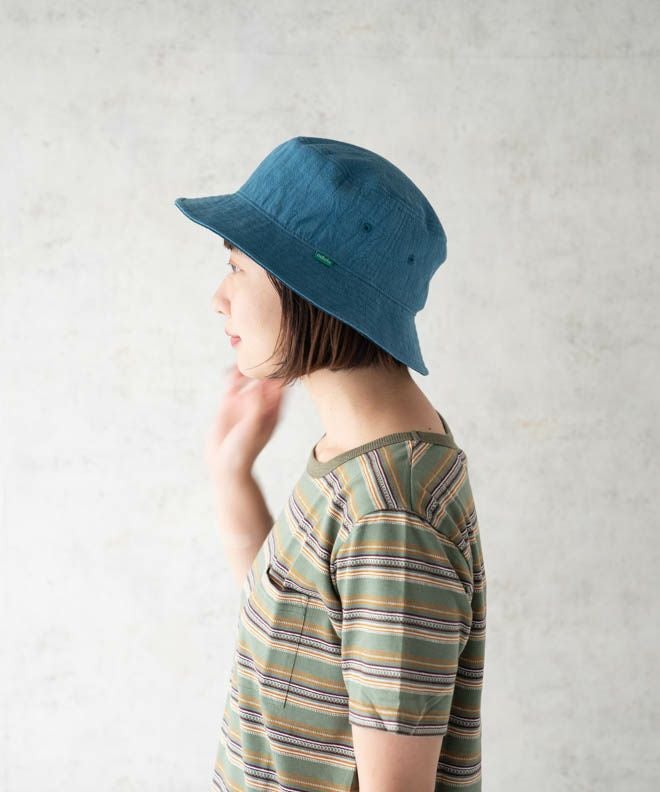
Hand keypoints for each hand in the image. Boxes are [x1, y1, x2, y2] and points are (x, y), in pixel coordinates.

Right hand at [205, 364, 288, 484]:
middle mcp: (261, 404)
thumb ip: (258, 406)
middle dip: (266, 366)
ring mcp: (245, 402)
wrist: (225, 464)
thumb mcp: (254, 427)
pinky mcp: (229, 403)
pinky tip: (233, 371)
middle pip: (267, 379)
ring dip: (249, 369)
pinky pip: (233, 384)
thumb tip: (262, 385)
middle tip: (264, 353)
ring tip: (247, 361)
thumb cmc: (244, 451)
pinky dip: (233, 375)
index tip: (282, 359)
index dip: (283, 373)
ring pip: (250, 379)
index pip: (282, 388)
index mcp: (275, 411)